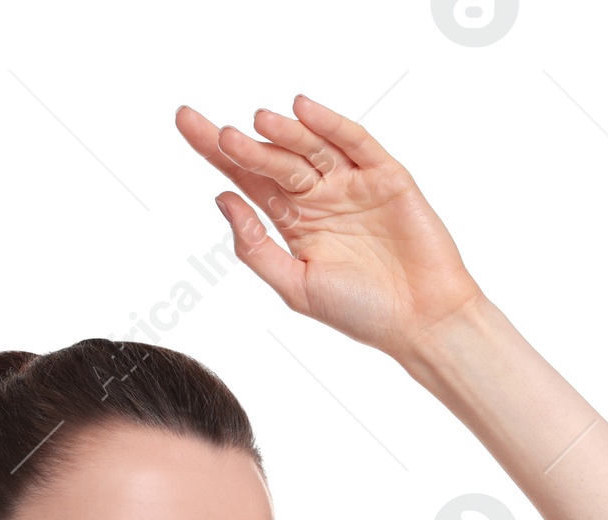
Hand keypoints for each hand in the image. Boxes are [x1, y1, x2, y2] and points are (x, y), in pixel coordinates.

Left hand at [174, 94, 483, 359]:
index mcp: (294, 223)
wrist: (421, 321)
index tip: (186, 123)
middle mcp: (319, 197)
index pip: (247, 179)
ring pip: (309, 148)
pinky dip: (330, 124)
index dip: (217, 152)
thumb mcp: (295, 286)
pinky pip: (355, 143)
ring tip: (257, 123)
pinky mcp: (386, 176)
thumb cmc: (361, 313)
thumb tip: (223, 200)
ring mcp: (352, 184)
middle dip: (241, 144)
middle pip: (272, 159)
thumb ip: (256, 247)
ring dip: (283, 133)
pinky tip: (303, 110)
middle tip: (216, 133)